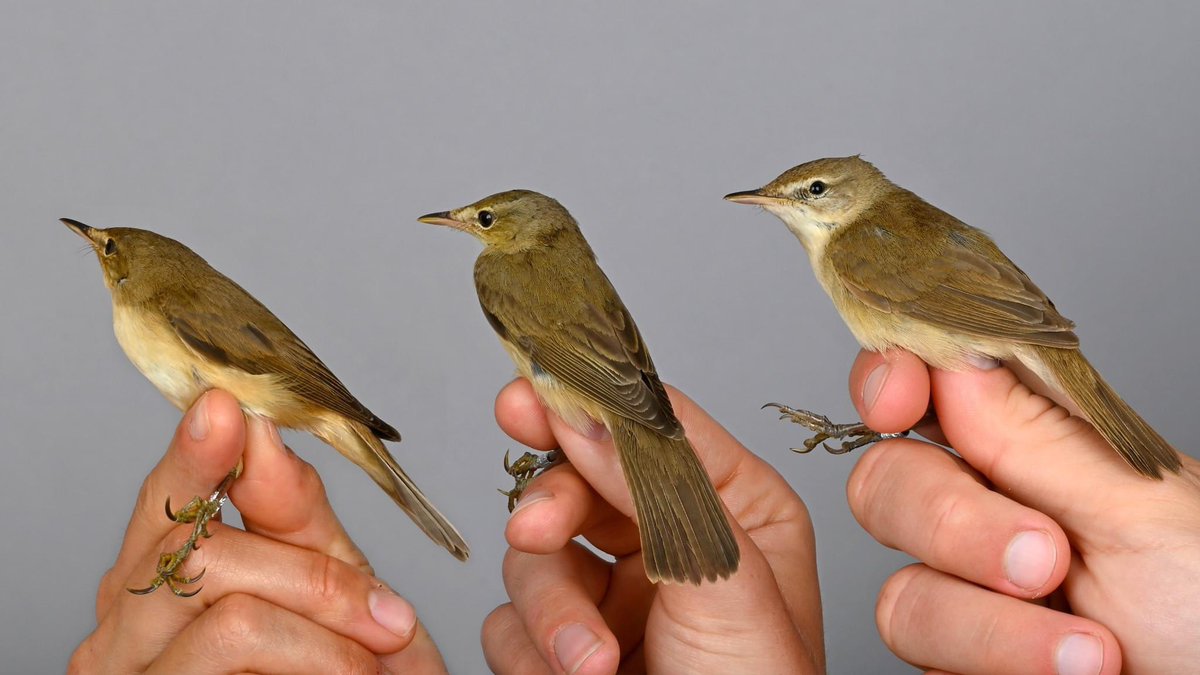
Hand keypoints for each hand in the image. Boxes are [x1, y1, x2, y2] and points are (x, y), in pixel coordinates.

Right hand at [68, 389, 446, 673]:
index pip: (164, 501)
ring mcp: (130, 673)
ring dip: (325, 630)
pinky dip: (317, 660)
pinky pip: (236, 652)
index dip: (194, 455)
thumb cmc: (340, 672)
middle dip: (313, 576)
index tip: (227, 410)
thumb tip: (259, 430)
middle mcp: (122, 625)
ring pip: (228, 610)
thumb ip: (293, 514)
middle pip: (195, 552)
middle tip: (387, 615)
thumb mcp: (330, 584)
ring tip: (374, 658)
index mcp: (157, 579)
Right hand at [481, 379, 823, 673]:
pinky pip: (511, 618)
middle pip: (577, 481)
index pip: (653, 427)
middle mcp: (671, 542)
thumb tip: (582, 407)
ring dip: (551, 611)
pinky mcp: (570, 644)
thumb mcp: (718, 579)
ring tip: (592, 665)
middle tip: (537, 531)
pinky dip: (532, 652)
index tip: (529, 396)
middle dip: (553, 513)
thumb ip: (649, 483)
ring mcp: (617, 595)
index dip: (587, 405)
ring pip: (535, 553)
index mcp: (734, 508)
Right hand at [845, 349, 1199, 673]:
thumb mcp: (1141, 507)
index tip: (897, 399)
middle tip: (1044, 556)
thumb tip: (954, 354)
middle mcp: (993, 512)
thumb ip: (1033, 433)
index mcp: (1041, 447)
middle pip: (887, 480)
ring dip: (990, 618)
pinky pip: (917, 646)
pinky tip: (1069, 669)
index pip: (930, 386)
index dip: (893, 378)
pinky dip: (995, 656)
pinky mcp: (961, 659)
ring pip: (899, 581)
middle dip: (951, 519)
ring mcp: (971, 593)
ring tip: (1093, 648)